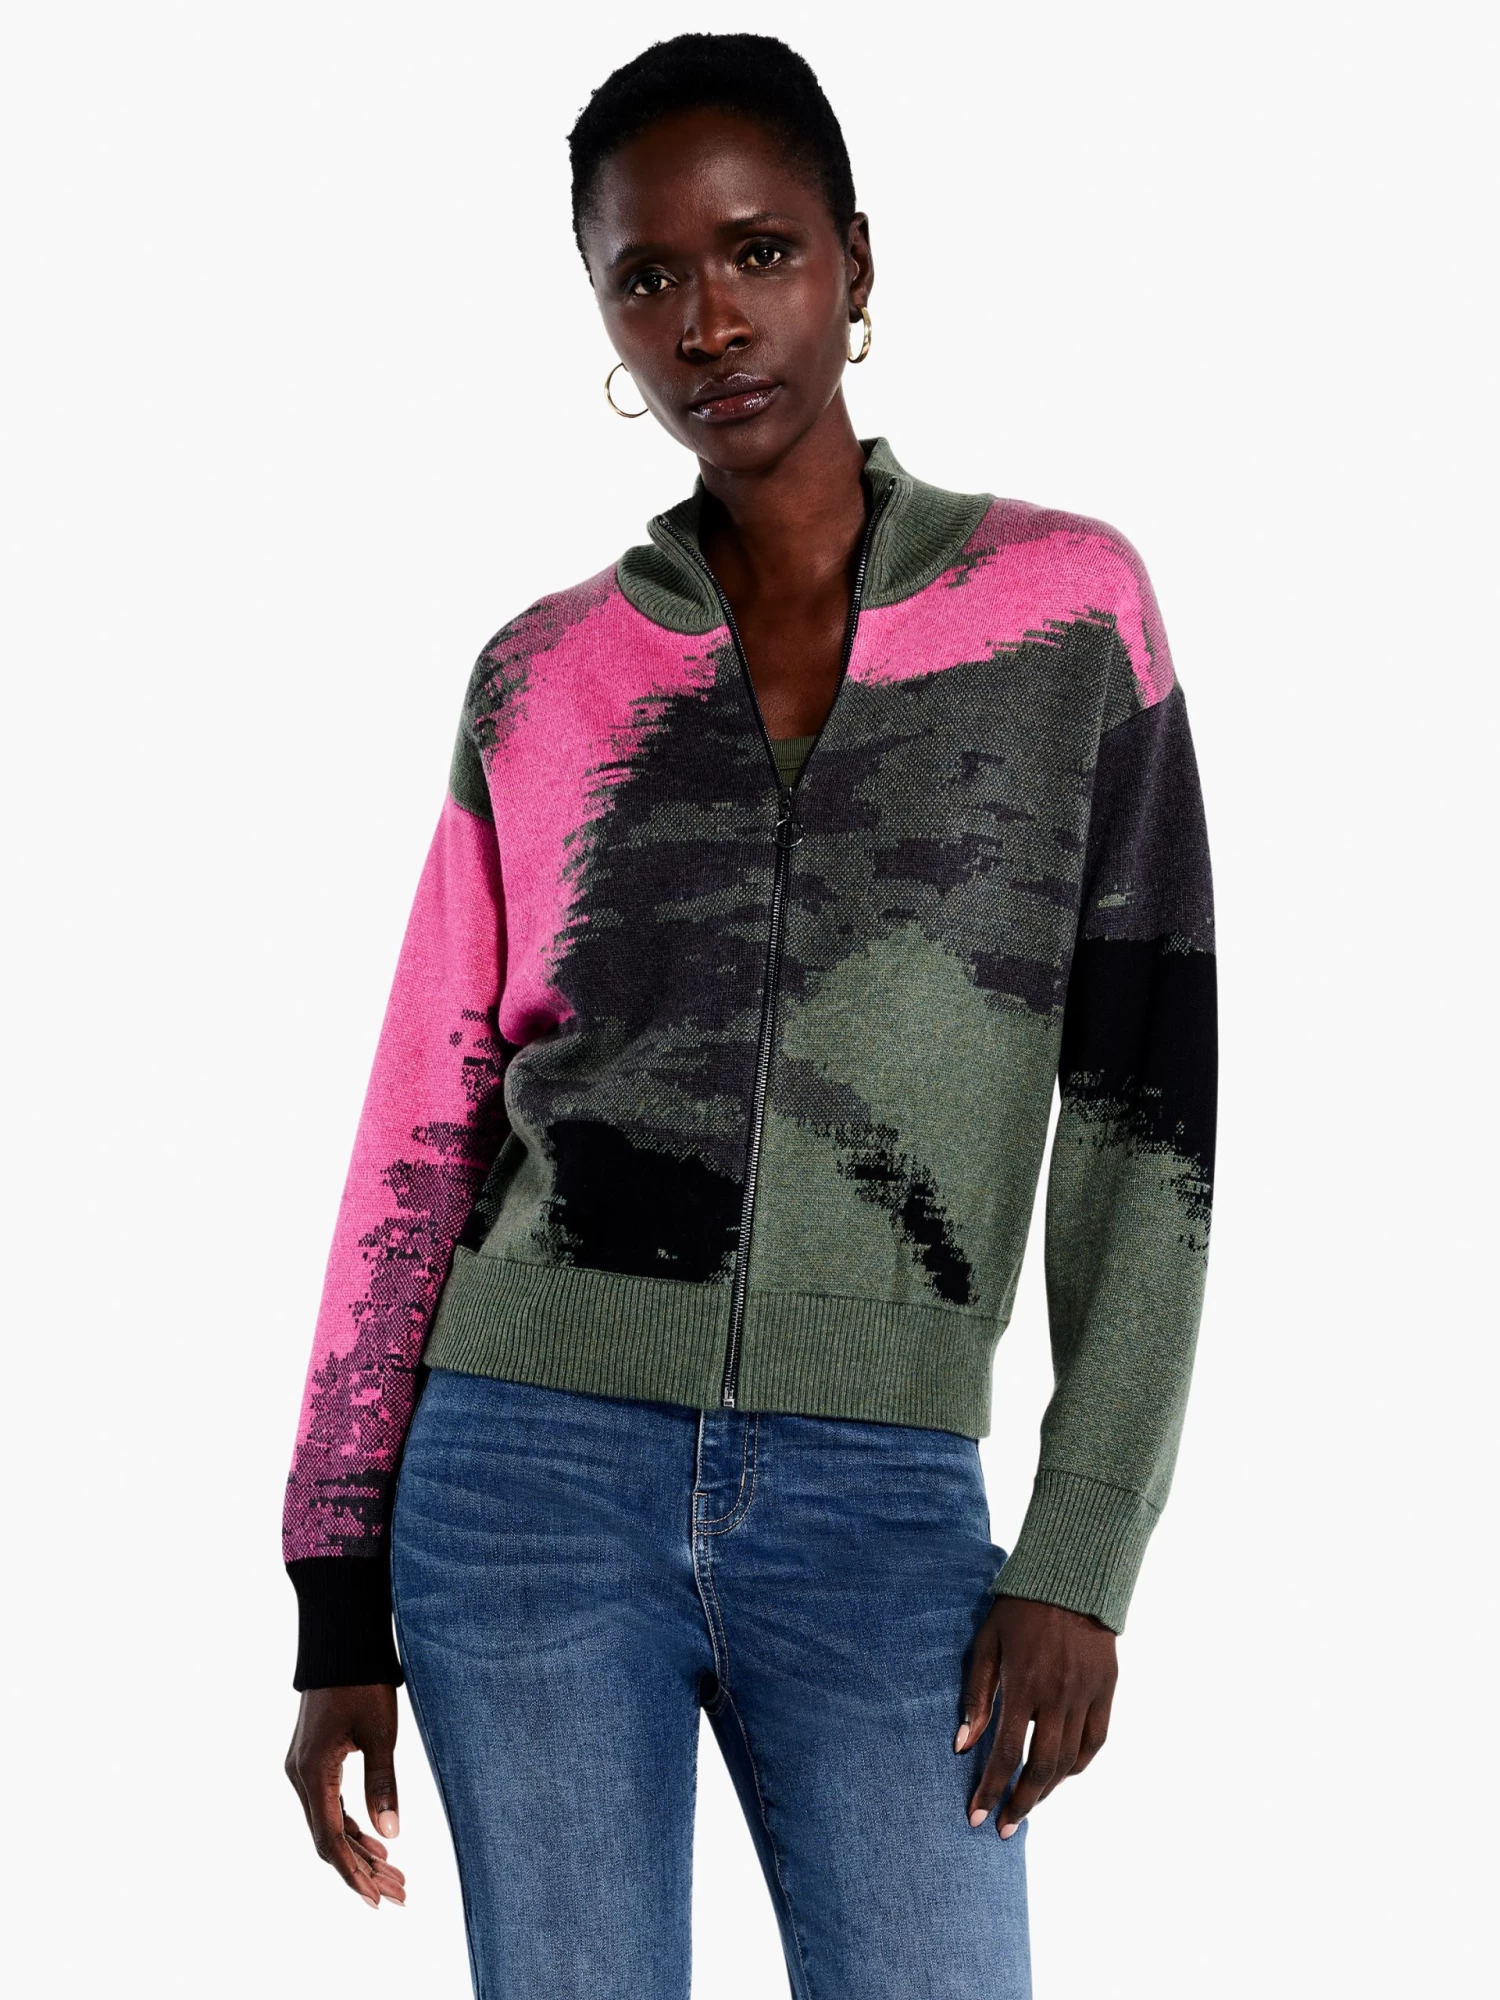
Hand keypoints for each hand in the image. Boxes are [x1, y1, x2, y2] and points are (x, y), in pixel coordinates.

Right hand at [286, 1684, 406, 1905]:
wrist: (341, 1642)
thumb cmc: (363, 1682)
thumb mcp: (381, 1733)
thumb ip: (383, 1784)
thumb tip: (391, 1836)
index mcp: (312, 1773)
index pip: (330, 1838)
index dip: (352, 1873)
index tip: (375, 1900)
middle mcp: (300, 1777)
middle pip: (329, 1838)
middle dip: (363, 1869)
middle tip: (399, 1895)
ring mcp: (304, 1770)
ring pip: (330, 1824)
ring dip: (360, 1851)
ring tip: (396, 1877)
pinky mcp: (313, 1761)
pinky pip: (330, 1805)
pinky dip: (353, 1827)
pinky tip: (378, 1844)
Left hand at [955, 1595, 1116, 1837]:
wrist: (1071, 1578)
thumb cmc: (1019, 1609)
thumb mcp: (987, 1643)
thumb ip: (976, 1695)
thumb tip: (961, 1744)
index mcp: (1023, 1684)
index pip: (1004, 1753)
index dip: (990, 1790)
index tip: (977, 1818)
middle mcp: (1057, 1696)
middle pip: (1041, 1768)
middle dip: (1021, 1803)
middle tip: (1006, 1827)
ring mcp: (1086, 1695)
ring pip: (1070, 1761)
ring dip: (1048, 1790)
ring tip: (1029, 1804)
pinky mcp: (1106, 1690)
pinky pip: (1095, 1742)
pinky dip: (1079, 1765)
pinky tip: (1062, 1774)